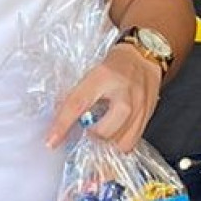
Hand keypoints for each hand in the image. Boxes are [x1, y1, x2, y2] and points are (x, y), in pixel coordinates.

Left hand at [45, 45, 159, 153]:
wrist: (145, 56)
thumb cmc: (116, 65)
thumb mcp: (93, 72)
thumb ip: (78, 94)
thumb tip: (59, 118)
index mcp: (103, 76)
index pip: (78, 104)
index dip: (62, 125)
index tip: (51, 141)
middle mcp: (123, 93)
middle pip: (103, 131)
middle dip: (91, 136)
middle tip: (87, 129)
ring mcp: (139, 106)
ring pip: (119, 141)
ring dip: (106, 142)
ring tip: (102, 131)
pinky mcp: (148, 116)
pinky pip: (131, 142)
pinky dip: (119, 143)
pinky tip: (115, 135)